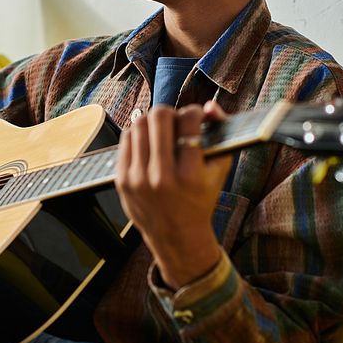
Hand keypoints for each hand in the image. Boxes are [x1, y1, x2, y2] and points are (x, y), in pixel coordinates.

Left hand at [115, 101, 232, 289]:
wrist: (177, 237)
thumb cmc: (202, 199)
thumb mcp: (220, 170)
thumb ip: (220, 133)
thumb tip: (210, 105)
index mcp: (190, 175)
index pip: (188, 120)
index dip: (194, 112)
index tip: (195, 117)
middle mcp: (161, 177)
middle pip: (159, 116)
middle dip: (170, 112)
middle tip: (175, 121)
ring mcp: (137, 179)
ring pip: (138, 124)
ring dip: (152, 122)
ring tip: (161, 132)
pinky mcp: (122, 181)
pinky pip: (126, 140)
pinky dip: (138, 135)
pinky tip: (148, 144)